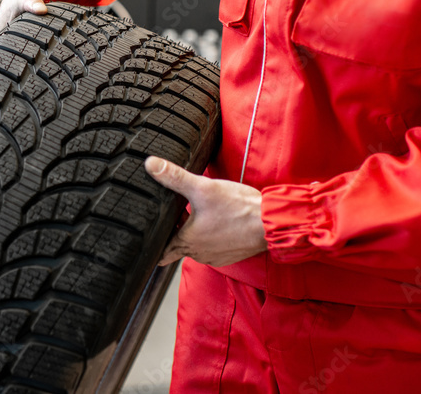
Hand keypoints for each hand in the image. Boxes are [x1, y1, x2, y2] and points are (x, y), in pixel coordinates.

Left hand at [145, 156, 267, 266]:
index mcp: (188, 242)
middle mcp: (200, 253)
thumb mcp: (203, 188)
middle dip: (175, 230)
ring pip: (196, 244)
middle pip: (178, 244)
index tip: (149, 237)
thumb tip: (152, 164)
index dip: (154, 243)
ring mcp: (216, 255)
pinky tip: (217, 218)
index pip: (161, 252)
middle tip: (176, 211)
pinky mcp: (230, 253)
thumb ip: (175, 176)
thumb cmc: (240, 209)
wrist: (271, 222)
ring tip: (197, 211)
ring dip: (194, 231)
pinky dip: (211, 234)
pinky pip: (213, 245)